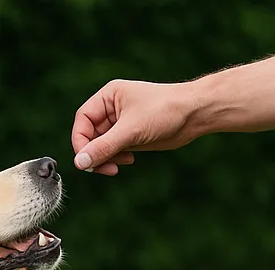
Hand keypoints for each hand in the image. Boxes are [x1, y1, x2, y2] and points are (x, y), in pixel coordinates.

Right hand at [71, 79, 199, 175]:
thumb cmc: (166, 111)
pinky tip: (130, 160)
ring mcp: (119, 123)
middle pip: (88, 136)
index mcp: (108, 96)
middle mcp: (111, 109)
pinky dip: (115, 159)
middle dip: (95, 154)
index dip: (81, 141)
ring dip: (105, 159)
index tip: (87, 159)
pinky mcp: (129, 136)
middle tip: (104, 167)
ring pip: (99, 146)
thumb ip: (103, 148)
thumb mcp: (131, 130)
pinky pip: (111, 151)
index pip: (82, 121)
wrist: (195, 114)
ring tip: (119, 165)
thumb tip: (79, 163)